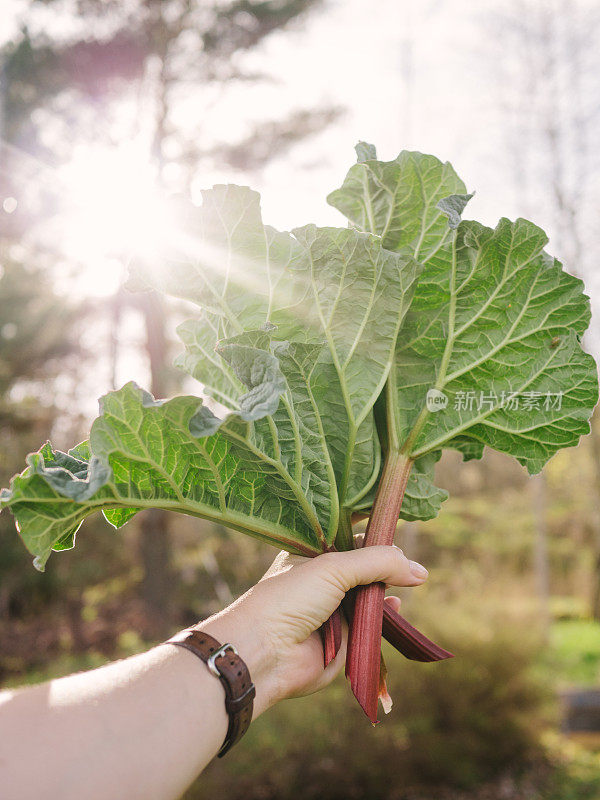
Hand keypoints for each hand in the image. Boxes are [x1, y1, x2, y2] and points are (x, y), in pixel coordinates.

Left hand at [202, 546, 427, 716]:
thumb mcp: (334, 568)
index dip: (370, 525)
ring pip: (371, 592)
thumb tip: (420, 571)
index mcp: (310, 553)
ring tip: (407, 580)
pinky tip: (396, 606)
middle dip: (385, 560)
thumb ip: (378, 562)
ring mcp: (333, 607)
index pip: (347, 532)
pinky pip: (372, 622)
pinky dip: (386, 615)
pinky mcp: (344, 637)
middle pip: (364, 562)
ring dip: (388, 587)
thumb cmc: (289, 599)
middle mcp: (322, 578)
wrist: (265, 652)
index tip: (396, 518)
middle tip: (405, 558)